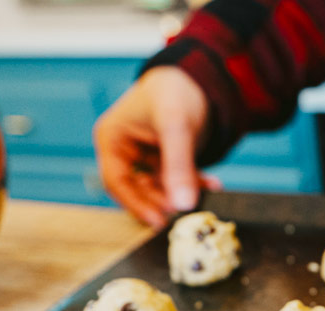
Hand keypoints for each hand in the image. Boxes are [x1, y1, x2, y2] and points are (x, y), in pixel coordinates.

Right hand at [93, 66, 213, 226]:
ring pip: (159, 186)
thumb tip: (183, 206)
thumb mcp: (177, 128)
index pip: (117, 182)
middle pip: (138, 188)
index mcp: (112, 138)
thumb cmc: (176, 91)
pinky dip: (192, 184)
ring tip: (206, 196)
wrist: (198, 74)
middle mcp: (123, 149)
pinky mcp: (163, 157)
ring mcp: (143, 154)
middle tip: (186, 213)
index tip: (160, 221)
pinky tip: (212, 185)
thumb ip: (179, 167)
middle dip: (164, 201)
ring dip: (181, 193)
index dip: (137, 204)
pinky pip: (175, 179)